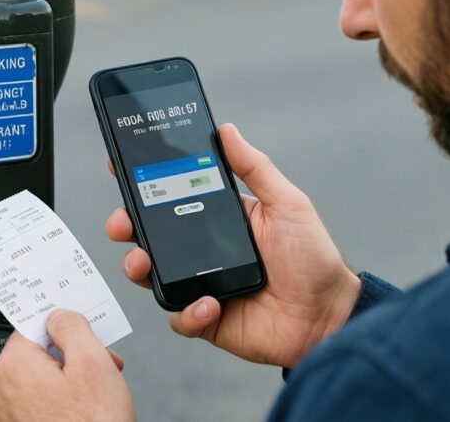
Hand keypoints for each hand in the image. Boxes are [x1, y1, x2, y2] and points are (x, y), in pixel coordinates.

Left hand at [0, 309, 133, 421]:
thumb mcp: (93, 362)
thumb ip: (73, 327)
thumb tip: (60, 315)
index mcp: (15, 366)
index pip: (32, 324)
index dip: (63, 324)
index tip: (79, 327)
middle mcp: (5, 390)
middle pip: (39, 351)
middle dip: (73, 352)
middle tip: (102, 361)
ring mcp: (12, 413)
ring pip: (43, 376)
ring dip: (72, 375)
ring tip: (100, 387)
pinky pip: (42, 399)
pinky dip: (65, 396)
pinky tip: (88, 404)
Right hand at [106, 123, 361, 368]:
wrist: (328, 316)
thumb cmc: (314, 258)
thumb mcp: (287, 203)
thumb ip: (254, 168)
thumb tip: (227, 130)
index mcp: (219, 219)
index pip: (172, 196)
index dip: (144, 183)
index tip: (121, 166)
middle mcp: (204, 251)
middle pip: (150, 234)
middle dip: (126, 225)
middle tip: (121, 222)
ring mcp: (201, 284)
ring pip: (152, 275)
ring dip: (137, 266)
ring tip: (142, 260)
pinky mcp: (207, 319)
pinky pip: (180, 316)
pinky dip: (188, 312)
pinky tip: (209, 303)